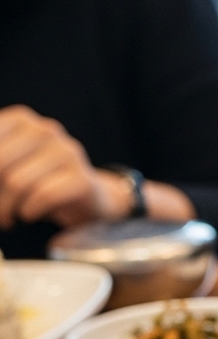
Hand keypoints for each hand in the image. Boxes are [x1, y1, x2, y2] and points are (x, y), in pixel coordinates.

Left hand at [0, 105, 132, 228]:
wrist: (88, 197)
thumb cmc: (38, 180)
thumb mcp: (8, 164)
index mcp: (20, 119)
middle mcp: (45, 129)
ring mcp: (67, 152)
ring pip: (17, 183)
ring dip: (6, 209)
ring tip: (7, 219)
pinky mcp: (82, 178)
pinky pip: (43, 196)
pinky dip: (29, 211)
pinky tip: (28, 214)